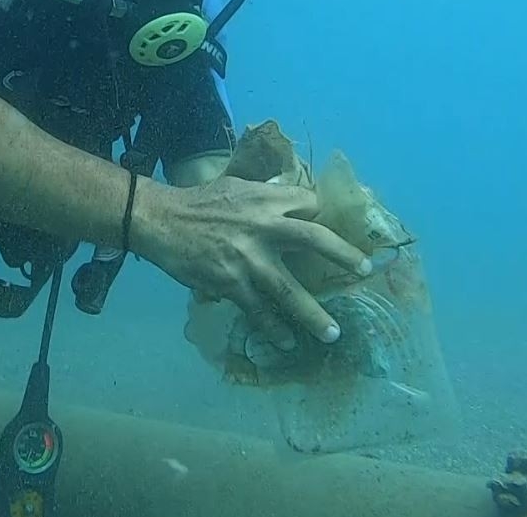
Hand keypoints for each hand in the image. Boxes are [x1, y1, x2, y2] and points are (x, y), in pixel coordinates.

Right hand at [130, 175, 371, 343]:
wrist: (162, 220)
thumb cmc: (199, 202)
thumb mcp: (236, 186)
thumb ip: (265, 195)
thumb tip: (290, 198)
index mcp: (265, 199)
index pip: (308, 204)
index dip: (319, 215)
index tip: (327, 228)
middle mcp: (263, 227)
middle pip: (314, 240)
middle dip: (343, 255)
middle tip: (364, 270)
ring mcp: (249, 259)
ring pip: (289, 290)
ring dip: (313, 314)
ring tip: (332, 332)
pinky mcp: (232, 283)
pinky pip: (259, 310)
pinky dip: (274, 328)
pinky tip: (287, 341)